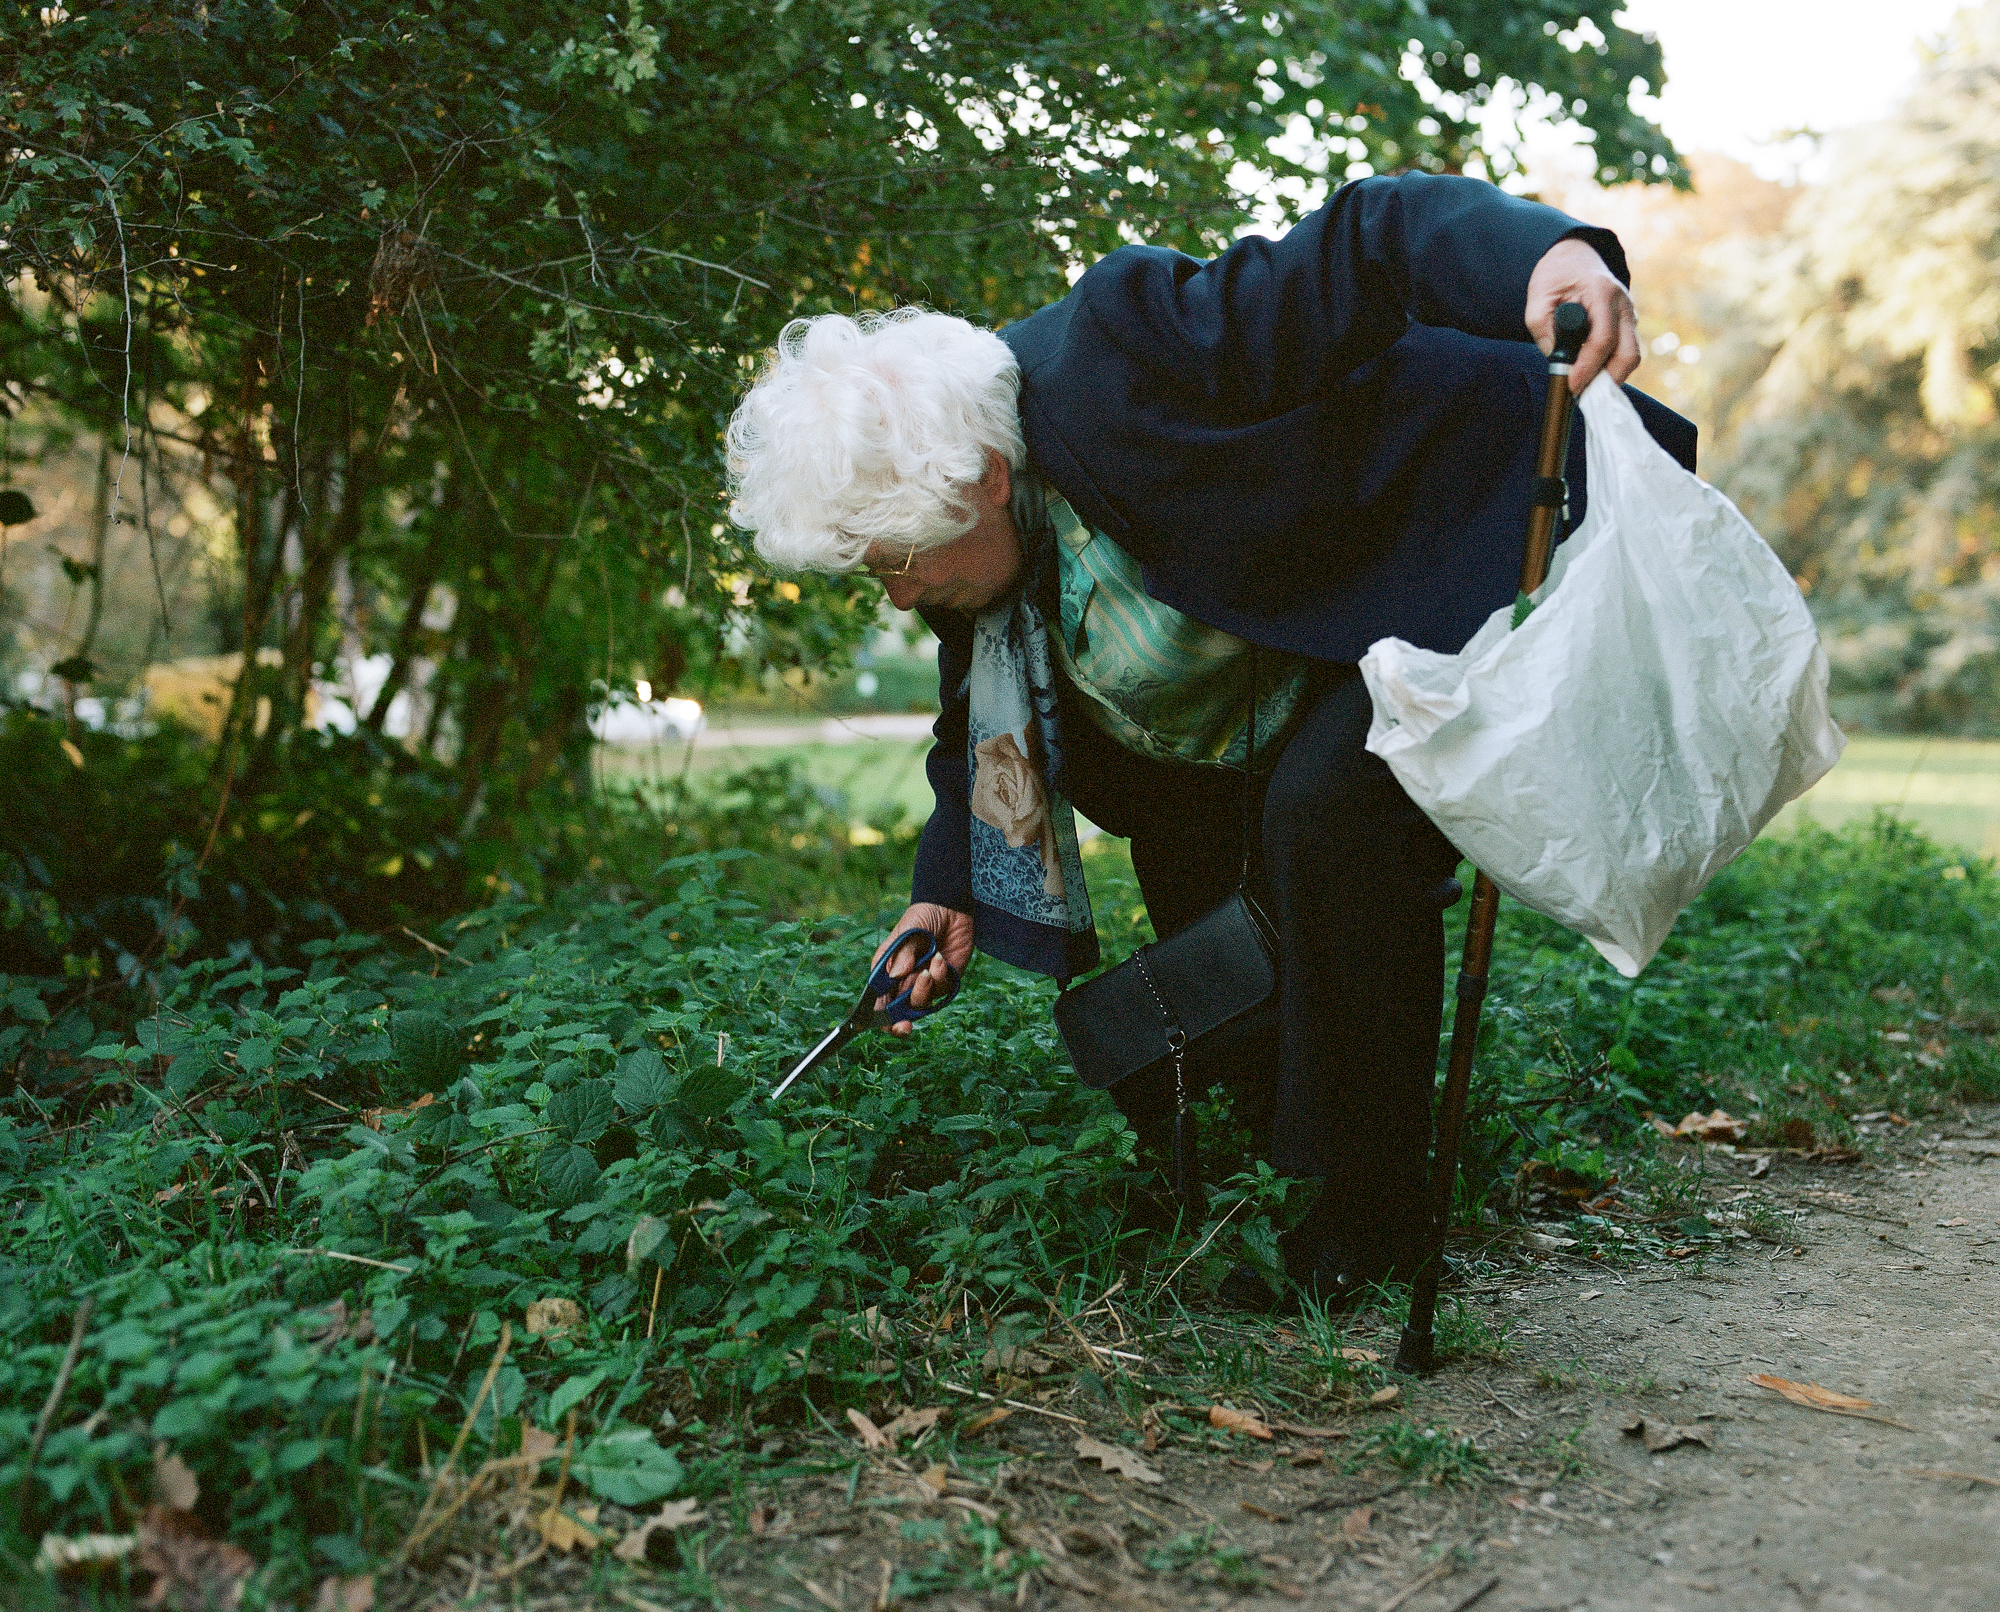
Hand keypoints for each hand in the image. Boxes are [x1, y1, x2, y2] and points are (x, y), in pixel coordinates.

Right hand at [871, 903, 973, 1036]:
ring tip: (929, 967)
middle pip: (900, 1012)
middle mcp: (905, 981)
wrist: (950, 907)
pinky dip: (941, 977)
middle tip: (904, 1026)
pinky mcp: (945, 979)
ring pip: (922, 1003)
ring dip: (924, 989)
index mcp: (887, 972)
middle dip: (900, 1023)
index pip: (879, 1001)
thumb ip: (901, 953)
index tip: (883, 1023)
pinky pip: (942, 990)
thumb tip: (896, 975)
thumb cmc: (921, 917)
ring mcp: (925, 982)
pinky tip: (940, 959)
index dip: (880, 1017)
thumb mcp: (907, 931)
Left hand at [1525, 237, 1640, 394]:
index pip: (1603, 339)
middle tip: (1581, 394)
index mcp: (1602, 293)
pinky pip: (1625, 352)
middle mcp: (1623, 305)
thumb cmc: (1556, 275)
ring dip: (1610, 377)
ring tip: (1583, 387)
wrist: (1576, 256)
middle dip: (1607, 380)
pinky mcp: (1627, 325)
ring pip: (1631, 356)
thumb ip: (1541, 326)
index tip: (1571, 386)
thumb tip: (1554, 357)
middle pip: (1629, 354)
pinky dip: (1609, 368)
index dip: (1587, 368)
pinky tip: (1589, 374)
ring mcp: (1630, 315)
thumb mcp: (1538, 295)